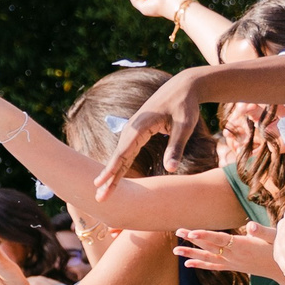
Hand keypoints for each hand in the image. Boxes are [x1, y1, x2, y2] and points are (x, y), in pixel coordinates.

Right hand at [95, 70, 204, 198]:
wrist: (183, 86)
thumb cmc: (185, 105)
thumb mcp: (185, 125)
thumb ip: (176, 147)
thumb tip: (171, 169)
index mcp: (140, 126)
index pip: (123, 153)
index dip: (111, 170)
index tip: (99, 184)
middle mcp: (132, 129)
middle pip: (118, 158)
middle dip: (108, 178)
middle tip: (99, 198)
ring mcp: (133, 130)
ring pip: (120, 156)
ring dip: (112, 174)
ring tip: (103, 191)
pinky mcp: (137, 132)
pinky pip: (126, 152)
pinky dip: (120, 165)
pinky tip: (115, 176)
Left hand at [174, 221, 281, 282]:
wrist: (284, 272)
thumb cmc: (281, 251)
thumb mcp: (275, 239)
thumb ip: (262, 232)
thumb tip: (251, 226)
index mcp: (243, 246)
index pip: (221, 240)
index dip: (206, 236)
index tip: (192, 232)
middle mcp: (234, 256)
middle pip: (210, 247)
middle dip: (193, 240)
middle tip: (177, 231)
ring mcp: (232, 263)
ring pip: (208, 258)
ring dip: (191, 254)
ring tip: (175, 251)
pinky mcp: (233, 267)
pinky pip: (214, 266)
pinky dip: (200, 264)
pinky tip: (188, 264)